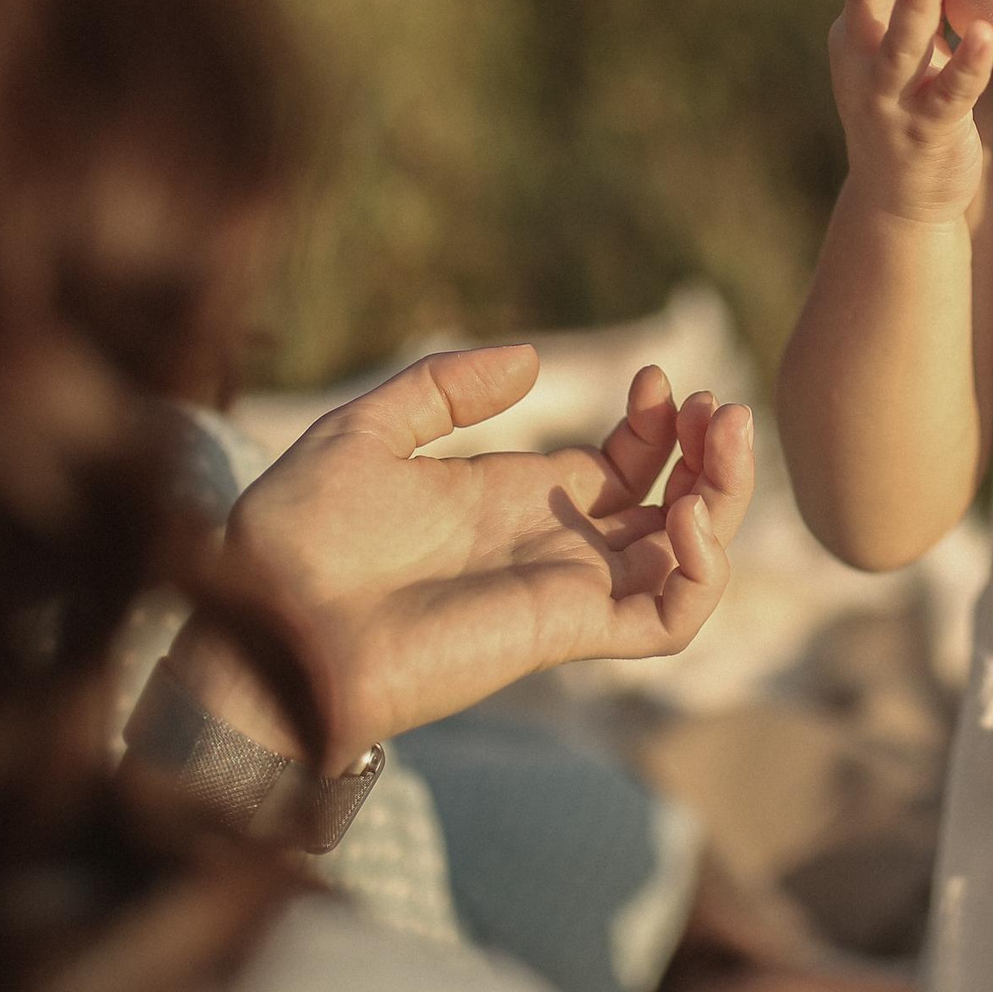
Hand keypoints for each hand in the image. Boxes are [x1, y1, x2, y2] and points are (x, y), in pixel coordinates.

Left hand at [167, 344, 752, 770]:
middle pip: (673, 507)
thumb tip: (533, 360)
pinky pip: (668, 620)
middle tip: (717, 407)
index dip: (656, 424)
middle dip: (712, 454)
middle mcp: (555, 547)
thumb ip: (446, 389)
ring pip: (689, 560)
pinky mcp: (565, 630)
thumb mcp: (367, 431)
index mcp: (517, 500)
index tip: (652, 379)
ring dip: (727, 500)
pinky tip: (688, 516)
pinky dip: (703, 573)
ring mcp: (567, 590)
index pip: (624, 467)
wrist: (265, 623)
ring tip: (721, 443)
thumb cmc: (296, 538)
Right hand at [828, 0, 992, 226]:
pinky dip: (966, 66)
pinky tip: (988, 38)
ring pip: (902, 43)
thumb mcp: (903, 46)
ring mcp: (888, 98)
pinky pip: (948, 95)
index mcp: (856, 30)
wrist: (898, 201)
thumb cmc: (907, 106)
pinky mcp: (925, 134)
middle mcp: (862, 59)